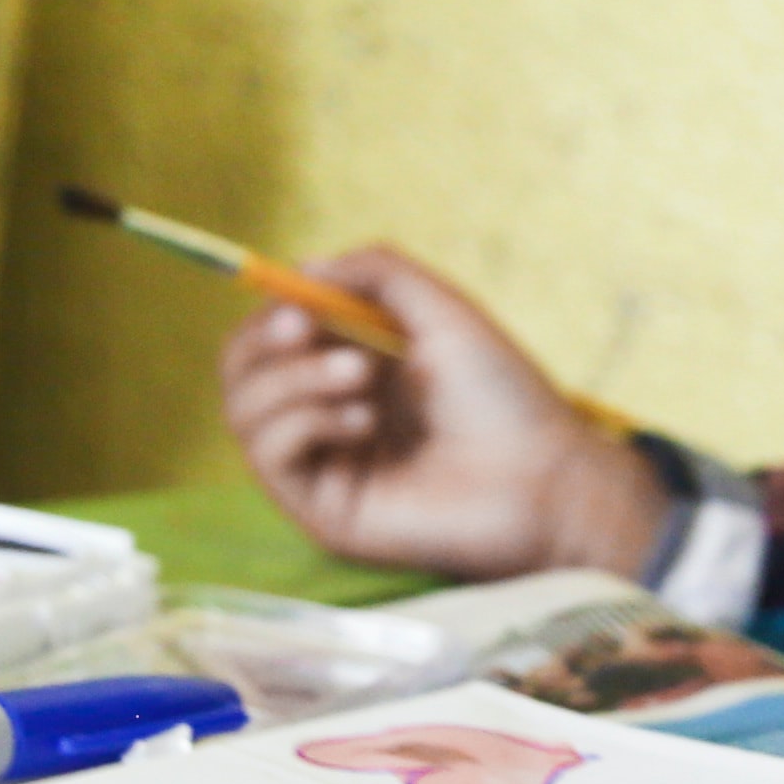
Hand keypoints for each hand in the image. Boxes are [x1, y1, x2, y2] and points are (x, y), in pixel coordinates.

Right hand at [217, 245, 656, 582]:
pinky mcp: (322, 512)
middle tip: (308, 328)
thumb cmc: (503, 397)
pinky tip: (362, 421)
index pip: (270, 341)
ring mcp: (323, 467)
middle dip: (264, 342)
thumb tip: (300, 270)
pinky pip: (268, 457)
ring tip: (362, 376)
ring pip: (243, 413)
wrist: (543, 474)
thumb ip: (374, 272)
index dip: (271, 314)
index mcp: (351, 371)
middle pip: (240, 375)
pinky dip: (303, 422)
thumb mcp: (439, 309)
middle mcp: (328, 419)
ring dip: (293, 379)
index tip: (300, 301)